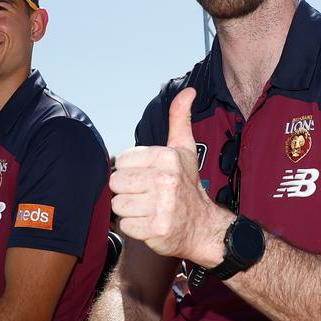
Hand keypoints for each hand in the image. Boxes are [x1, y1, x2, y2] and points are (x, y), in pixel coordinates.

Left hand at [110, 88, 227, 262]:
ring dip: (129, 210)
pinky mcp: (156, 229)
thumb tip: (188, 91)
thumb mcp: (184, 150)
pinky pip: (124, 225)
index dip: (130, 170)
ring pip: (118, 205)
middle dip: (127, 191)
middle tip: (145, 195)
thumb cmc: (188, 187)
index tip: (146, 177)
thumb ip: (179, 120)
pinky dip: (133, 228)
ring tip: (147, 209)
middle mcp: (164, 180)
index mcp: (167, 157)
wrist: (204, 227)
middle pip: (116, 183)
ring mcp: (161, 206)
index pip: (122, 160)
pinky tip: (148, 223)